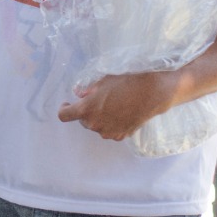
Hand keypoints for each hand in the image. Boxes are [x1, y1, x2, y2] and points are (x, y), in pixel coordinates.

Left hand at [57, 70, 178, 140]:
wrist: (152, 93)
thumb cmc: (126, 83)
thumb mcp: (102, 81)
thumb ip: (87, 89)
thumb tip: (78, 93)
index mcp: (86, 110)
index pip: (64, 115)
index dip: (64, 109)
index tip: (68, 103)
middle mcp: (94, 124)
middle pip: (82, 120)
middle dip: (86, 111)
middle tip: (96, 100)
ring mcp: (108, 132)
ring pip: (96, 126)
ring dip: (98, 118)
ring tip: (111, 105)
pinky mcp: (121, 135)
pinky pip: (109, 130)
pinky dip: (111, 123)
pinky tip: (120, 113)